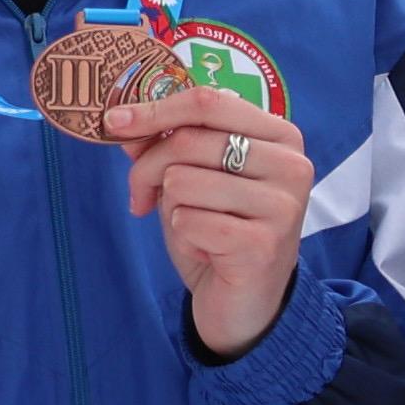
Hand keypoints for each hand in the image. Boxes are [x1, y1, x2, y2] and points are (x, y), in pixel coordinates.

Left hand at [107, 84, 312, 358]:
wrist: (246, 302)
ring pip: (183, 180)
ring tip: (193, 227)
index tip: (113, 122)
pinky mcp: (264, 244)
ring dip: (171, 208)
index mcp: (279, 136)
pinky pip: (189, 221)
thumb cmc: (220, 233)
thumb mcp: (191, 181)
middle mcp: (290, 164)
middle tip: (142, 197)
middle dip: (148, 169)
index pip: (209, 102)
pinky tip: (206, 250)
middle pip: (190, 140)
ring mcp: (282, 205)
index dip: (155, 110)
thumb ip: (164, 146)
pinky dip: (184, 237)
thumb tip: (122, 121)